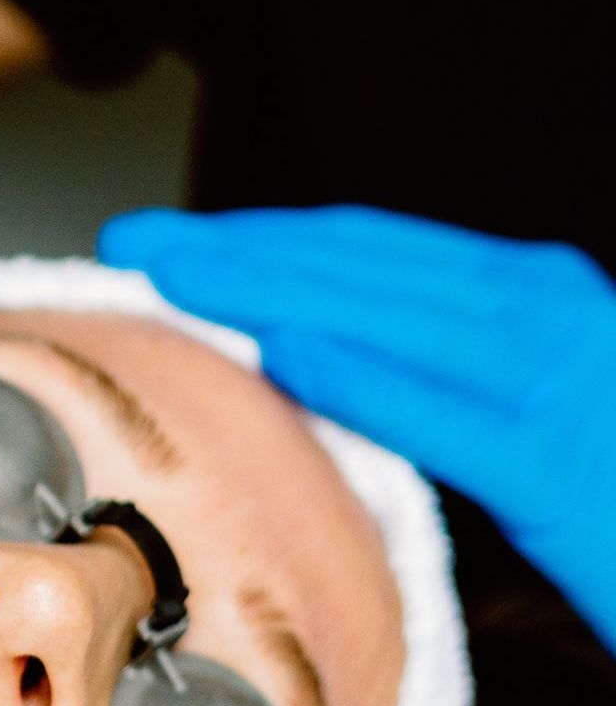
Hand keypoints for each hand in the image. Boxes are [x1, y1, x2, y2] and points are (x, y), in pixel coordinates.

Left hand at [100, 205, 615, 648]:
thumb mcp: (526, 418)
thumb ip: (435, 374)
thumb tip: (306, 351)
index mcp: (534, 296)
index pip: (374, 251)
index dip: (264, 237)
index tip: (170, 240)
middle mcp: (551, 312)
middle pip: (367, 264)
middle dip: (242, 247)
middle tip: (135, 241)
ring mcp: (566, 381)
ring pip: (395, 316)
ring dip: (273, 287)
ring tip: (175, 277)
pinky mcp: (570, 467)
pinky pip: (456, 415)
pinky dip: (372, 379)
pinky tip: (291, 359)